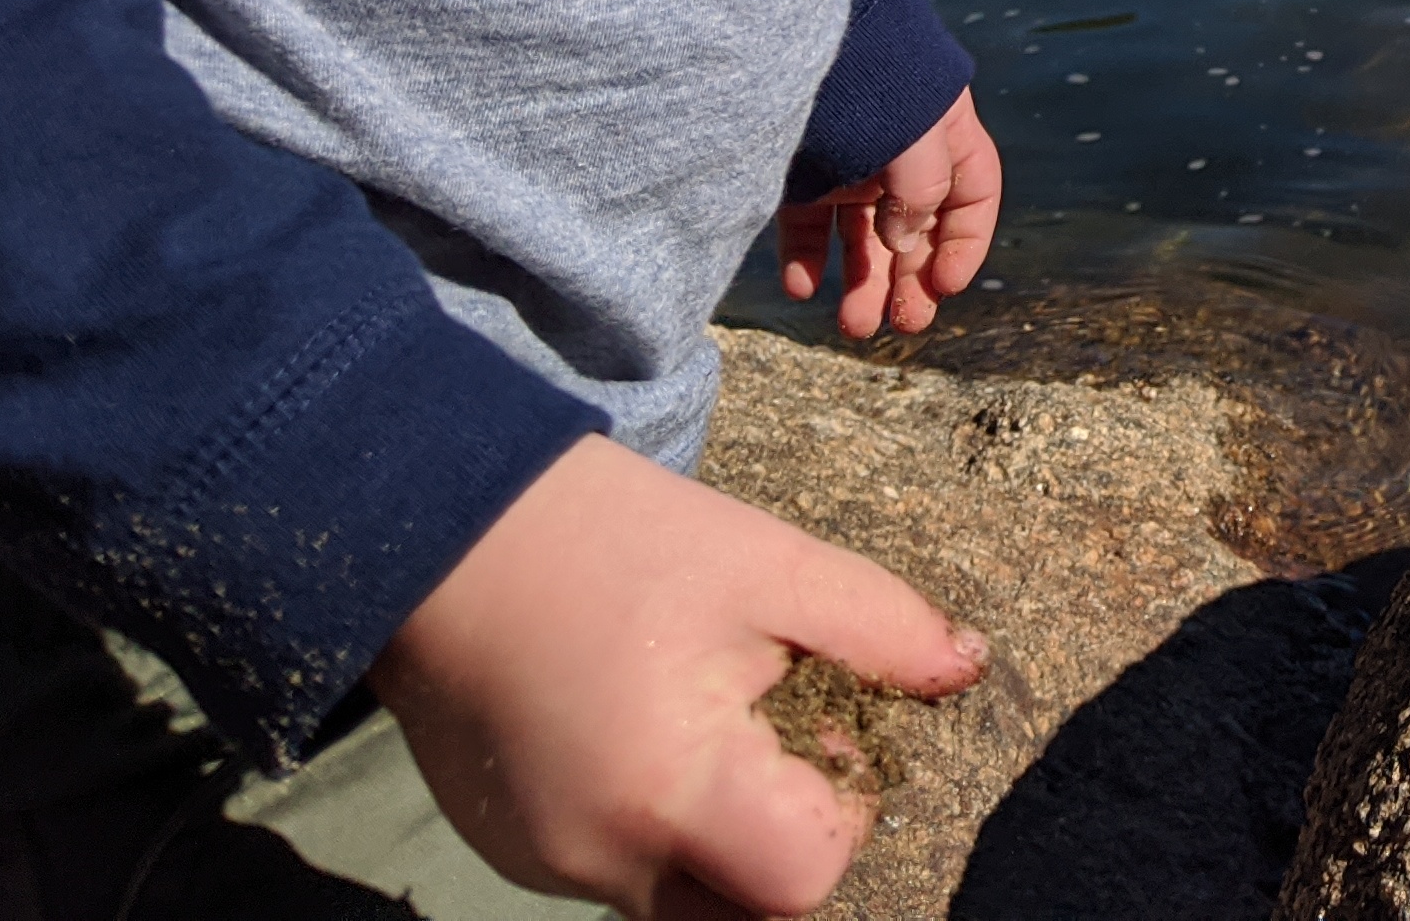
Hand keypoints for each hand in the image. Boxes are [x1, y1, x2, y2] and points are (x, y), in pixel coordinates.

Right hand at [374, 433, 985, 918]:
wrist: (442, 527)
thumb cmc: (612, 539)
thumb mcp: (767, 561)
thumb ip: (879, 625)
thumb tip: (967, 667)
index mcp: (670, 790)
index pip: (802, 881)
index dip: (845, 816)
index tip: (832, 729)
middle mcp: (601, 857)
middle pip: (740, 915)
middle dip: (787, 845)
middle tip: (788, 734)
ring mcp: (545, 863)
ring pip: (677, 901)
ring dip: (722, 838)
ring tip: (714, 716)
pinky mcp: (510, 848)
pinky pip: (616, 873)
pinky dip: (658, 825)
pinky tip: (651, 727)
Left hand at [776, 88, 999, 340]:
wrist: (794, 33)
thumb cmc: (872, 76)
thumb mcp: (916, 131)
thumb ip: (922, 191)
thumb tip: (904, 247)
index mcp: (943, 139)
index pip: (970, 200)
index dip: (964, 246)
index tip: (946, 286)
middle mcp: (899, 157)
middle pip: (914, 231)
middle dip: (910, 280)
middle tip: (904, 324)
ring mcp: (849, 166)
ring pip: (862, 239)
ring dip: (862, 284)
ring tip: (853, 327)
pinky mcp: (802, 174)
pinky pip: (807, 228)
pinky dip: (806, 261)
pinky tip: (803, 287)